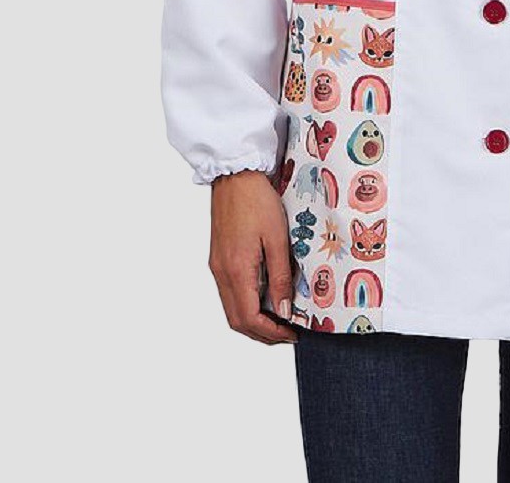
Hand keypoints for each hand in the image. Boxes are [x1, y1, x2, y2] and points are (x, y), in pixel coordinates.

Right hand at [208, 170, 296, 343]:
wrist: (235, 176)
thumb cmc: (257, 201)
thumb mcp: (278, 238)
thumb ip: (280, 277)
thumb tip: (283, 311)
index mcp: (236, 270)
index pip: (249, 319)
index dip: (271, 333)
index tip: (292, 333)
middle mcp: (221, 273)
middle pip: (237, 321)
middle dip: (262, 333)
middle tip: (287, 332)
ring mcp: (217, 267)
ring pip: (231, 309)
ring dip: (253, 321)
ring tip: (279, 319)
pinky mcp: (218, 259)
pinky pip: (229, 294)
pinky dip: (246, 304)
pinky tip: (264, 298)